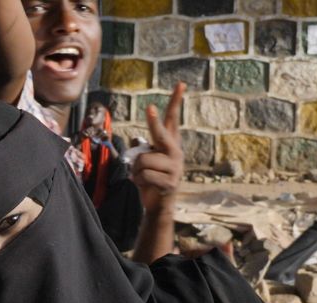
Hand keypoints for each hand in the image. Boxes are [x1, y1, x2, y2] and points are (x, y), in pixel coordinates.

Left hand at [131, 82, 184, 213]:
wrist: (158, 204)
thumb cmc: (150, 179)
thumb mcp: (145, 161)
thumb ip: (143, 148)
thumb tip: (136, 140)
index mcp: (170, 145)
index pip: (173, 119)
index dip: (175, 102)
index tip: (180, 85)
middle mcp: (175, 153)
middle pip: (161, 134)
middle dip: (154, 122)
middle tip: (150, 108)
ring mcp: (174, 168)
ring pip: (144, 160)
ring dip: (136, 170)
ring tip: (143, 177)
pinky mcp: (169, 182)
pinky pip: (144, 175)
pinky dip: (138, 181)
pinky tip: (145, 185)